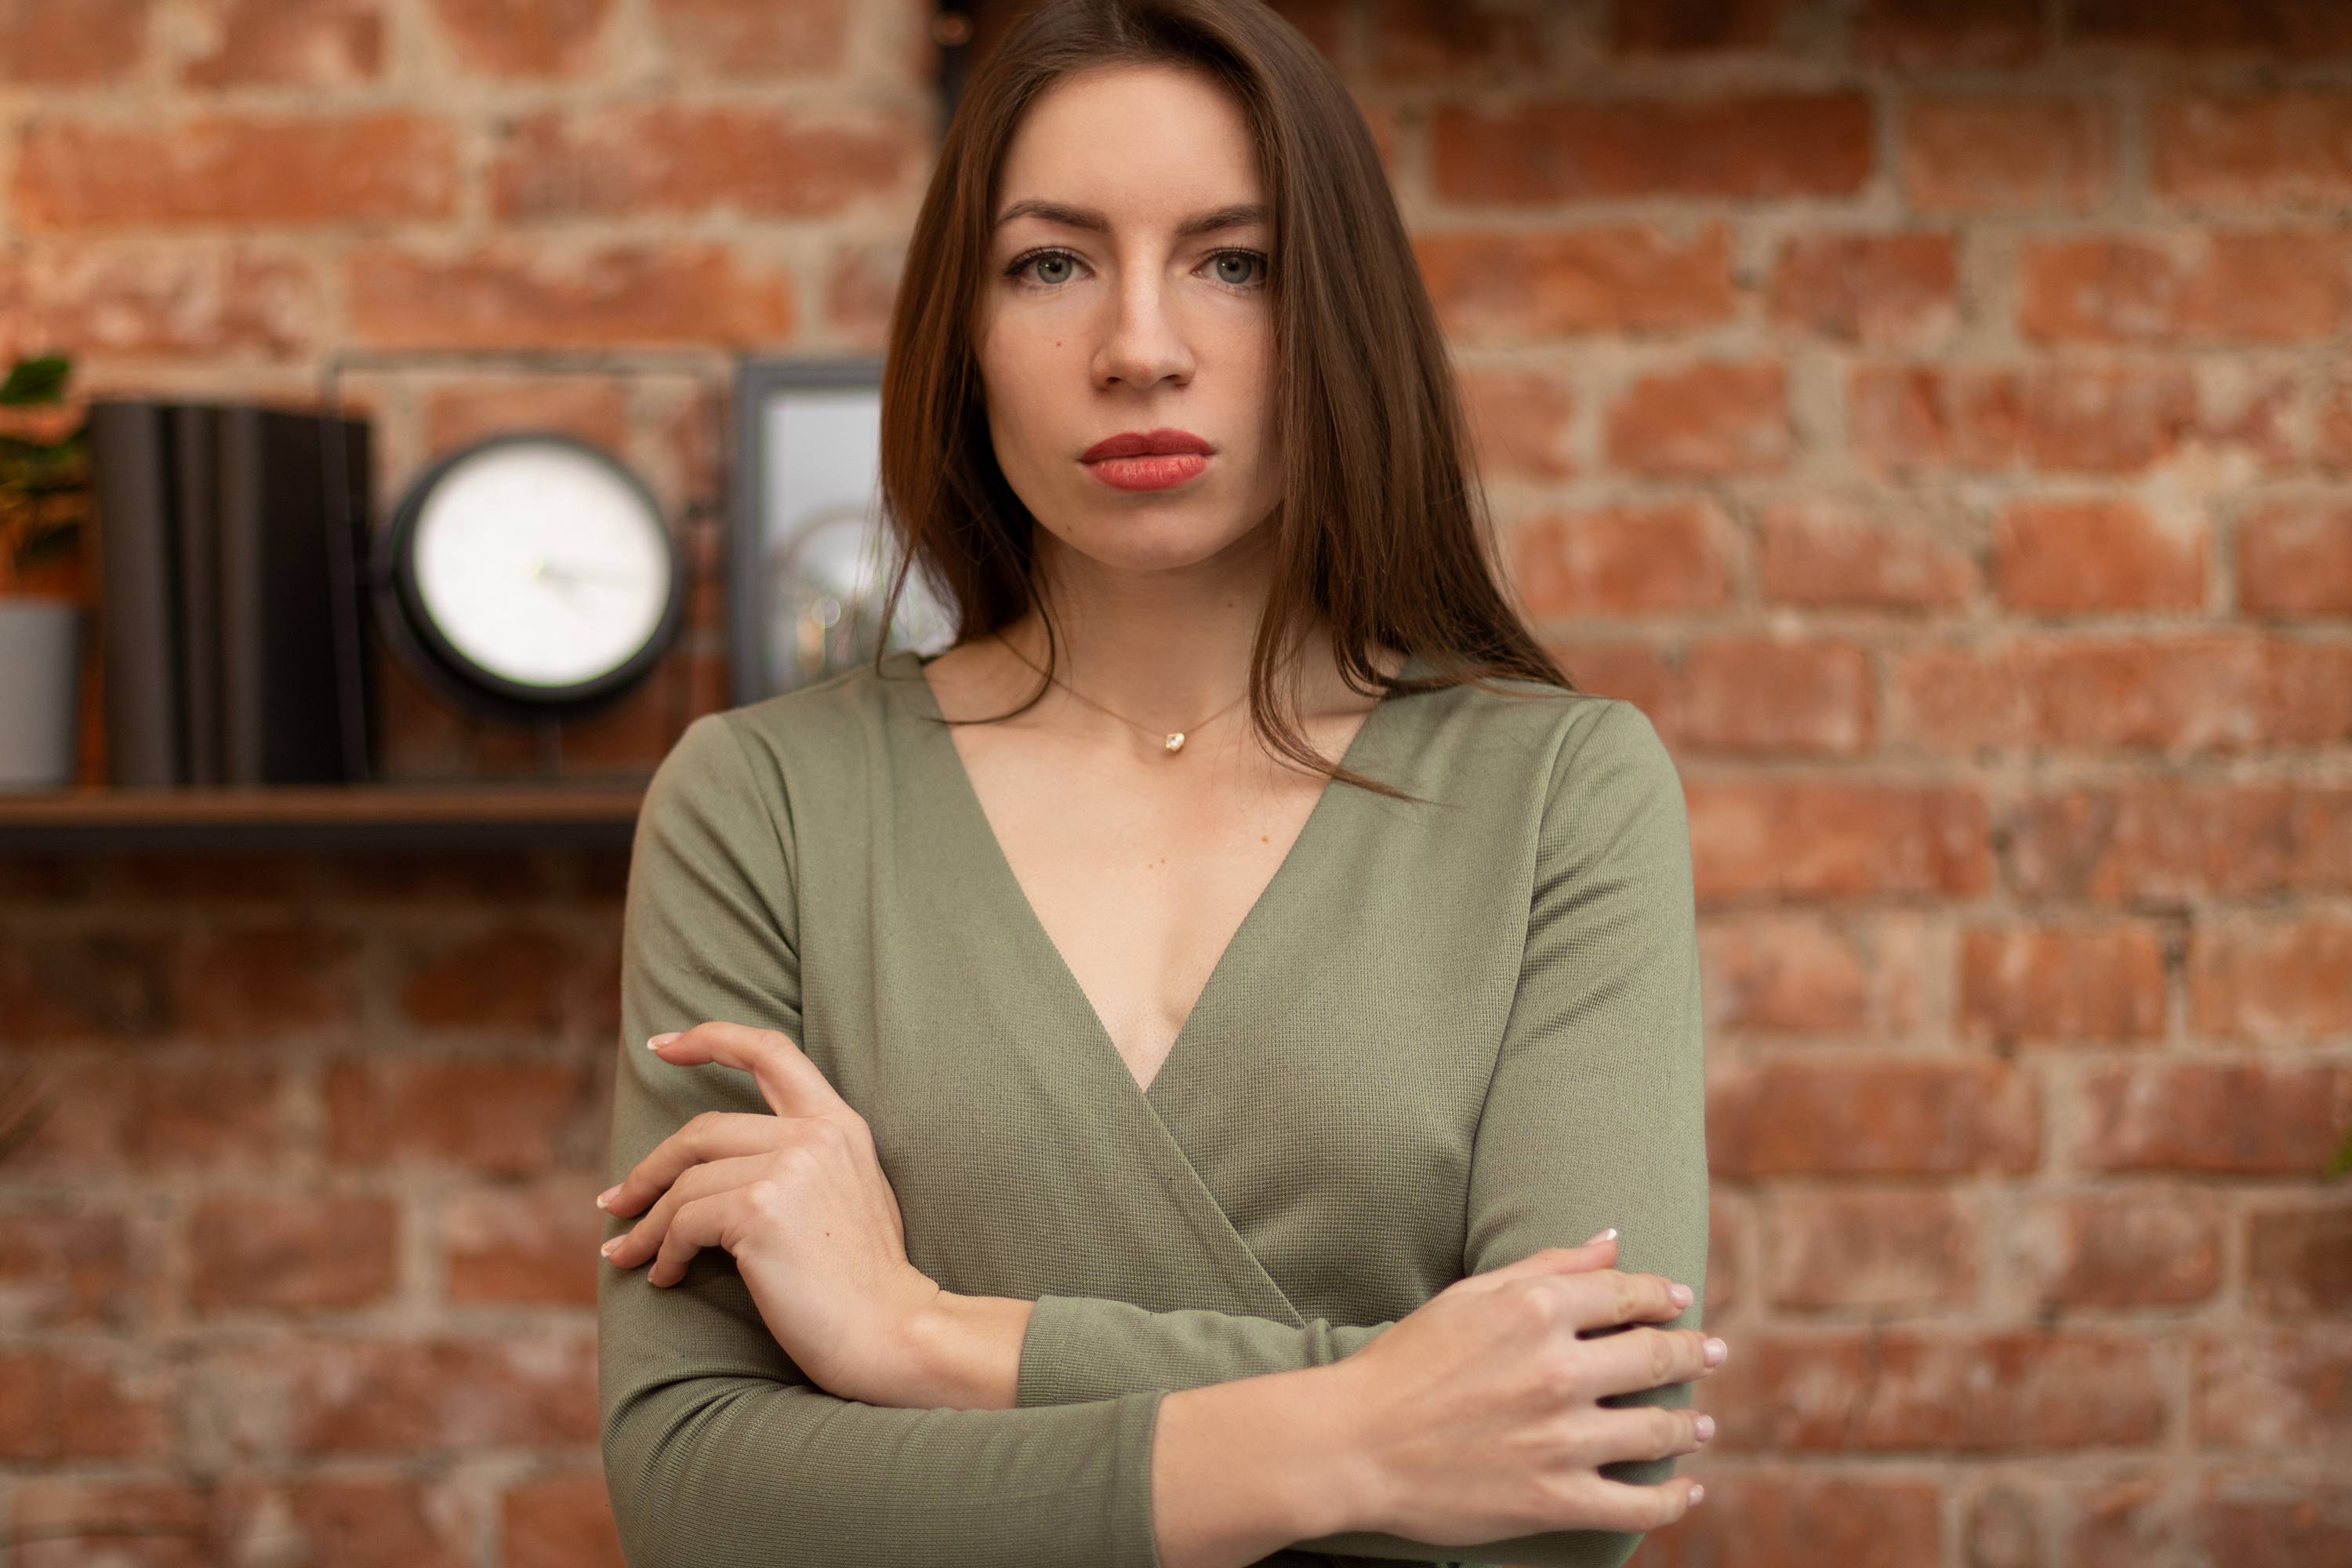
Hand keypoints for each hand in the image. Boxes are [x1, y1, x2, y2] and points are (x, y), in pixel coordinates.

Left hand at [600, 1022, 948, 1406]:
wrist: (891, 1332)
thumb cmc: (865, 1281)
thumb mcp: (849, 1194)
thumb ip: (803, 1161)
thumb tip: (722, 1169)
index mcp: (839, 1123)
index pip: (770, 1052)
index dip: (711, 1039)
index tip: (662, 1045)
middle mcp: (814, 1134)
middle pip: (703, 1129)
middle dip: (649, 1168)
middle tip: (617, 1202)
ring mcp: (787, 1168)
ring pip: (685, 1182)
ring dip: (648, 1223)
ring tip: (629, 1254)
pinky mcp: (758, 1210)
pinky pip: (685, 1222)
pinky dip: (664, 1251)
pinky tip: (666, 1277)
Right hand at [1320, 1235, 1718, 1545]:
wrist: (1354, 1444)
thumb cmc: (1405, 1362)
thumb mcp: (1470, 1295)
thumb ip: (1546, 1265)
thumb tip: (1612, 1242)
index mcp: (1537, 1310)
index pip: (1627, 1296)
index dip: (1661, 1297)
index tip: (1678, 1302)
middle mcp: (1559, 1370)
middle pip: (1656, 1357)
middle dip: (1693, 1353)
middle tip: (1712, 1353)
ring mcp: (1562, 1439)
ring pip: (1658, 1431)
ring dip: (1690, 1426)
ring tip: (1702, 1426)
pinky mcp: (1557, 1500)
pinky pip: (1638, 1505)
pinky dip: (1672, 1500)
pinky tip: (1687, 1491)